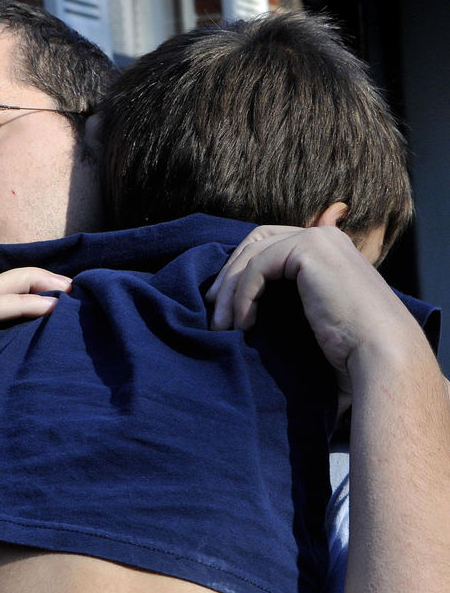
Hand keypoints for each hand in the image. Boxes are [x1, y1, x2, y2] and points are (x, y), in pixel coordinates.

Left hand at [206, 225, 421, 396]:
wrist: (381, 355)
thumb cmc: (352, 351)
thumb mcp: (314, 319)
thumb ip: (289, 302)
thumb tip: (250, 310)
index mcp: (327, 250)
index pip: (270, 244)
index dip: (240, 269)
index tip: (221, 303)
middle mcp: (324, 237)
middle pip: (256, 242)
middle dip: (228, 275)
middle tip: (212, 309)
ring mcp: (318, 239)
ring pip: (252, 255)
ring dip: (229, 291)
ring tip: (220, 325)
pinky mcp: (310, 249)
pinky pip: (257, 268)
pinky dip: (243, 295)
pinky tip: (243, 324)